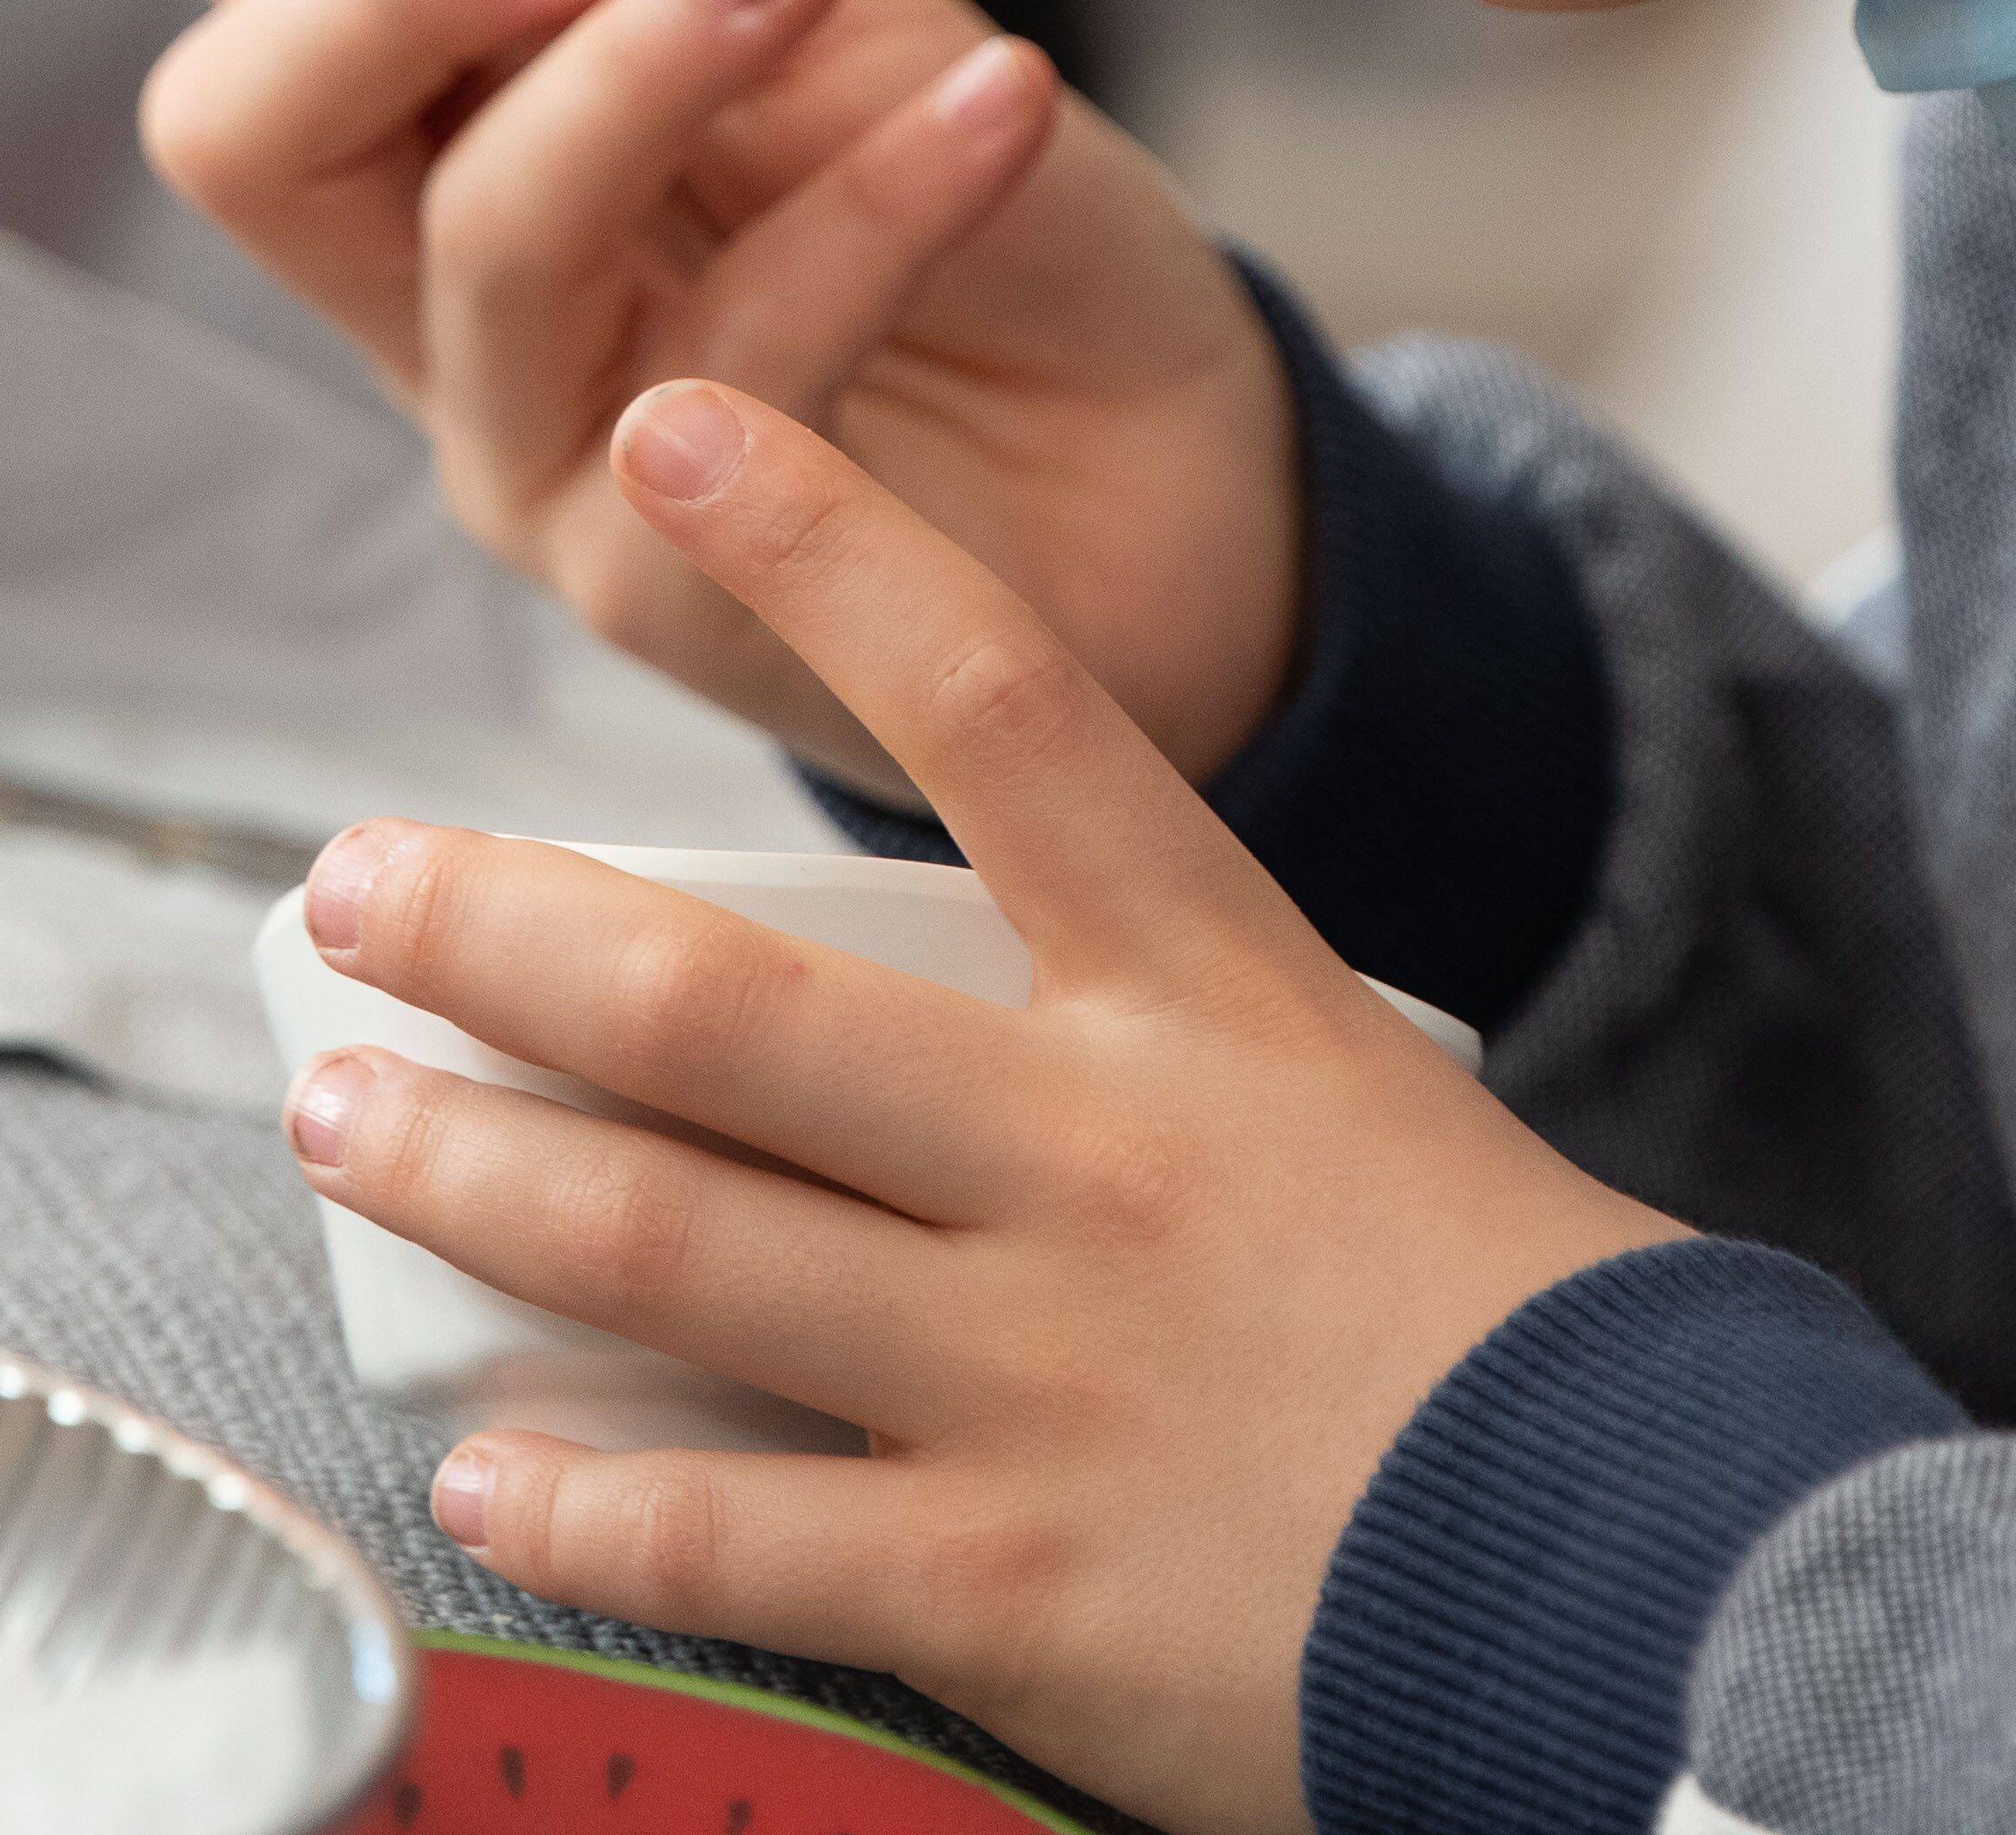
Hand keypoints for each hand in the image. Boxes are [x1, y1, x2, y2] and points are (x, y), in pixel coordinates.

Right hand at [144, 0, 1300, 781]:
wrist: (1176, 460)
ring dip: (641, 75)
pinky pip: (739, 383)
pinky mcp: (699, 597)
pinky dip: (876, 208)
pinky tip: (1006, 103)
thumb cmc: (978, 225)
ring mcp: (550, 465)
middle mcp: (444, 319)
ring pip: (489, 244)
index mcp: (438, 155)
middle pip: (242, 131)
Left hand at [286, 387, 1670, 1833]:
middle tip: (349, 887)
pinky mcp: (1013, 1581)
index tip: (670, 430)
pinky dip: (575, 1493)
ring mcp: (1045, 1368)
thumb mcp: (1351, 1108)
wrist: (1677, 1585)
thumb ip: (1149, 1049)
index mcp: (1213, 997)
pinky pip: (730, 1529)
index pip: (997, 700)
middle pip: (725, 1002)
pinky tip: (482, 1458)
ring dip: (465, 1169)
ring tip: (338, 1118)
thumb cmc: (1517, 1342)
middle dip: (497, 934)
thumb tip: (914, 1027)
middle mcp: (1100, 1154)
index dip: (820, 549)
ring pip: (670, 1239)